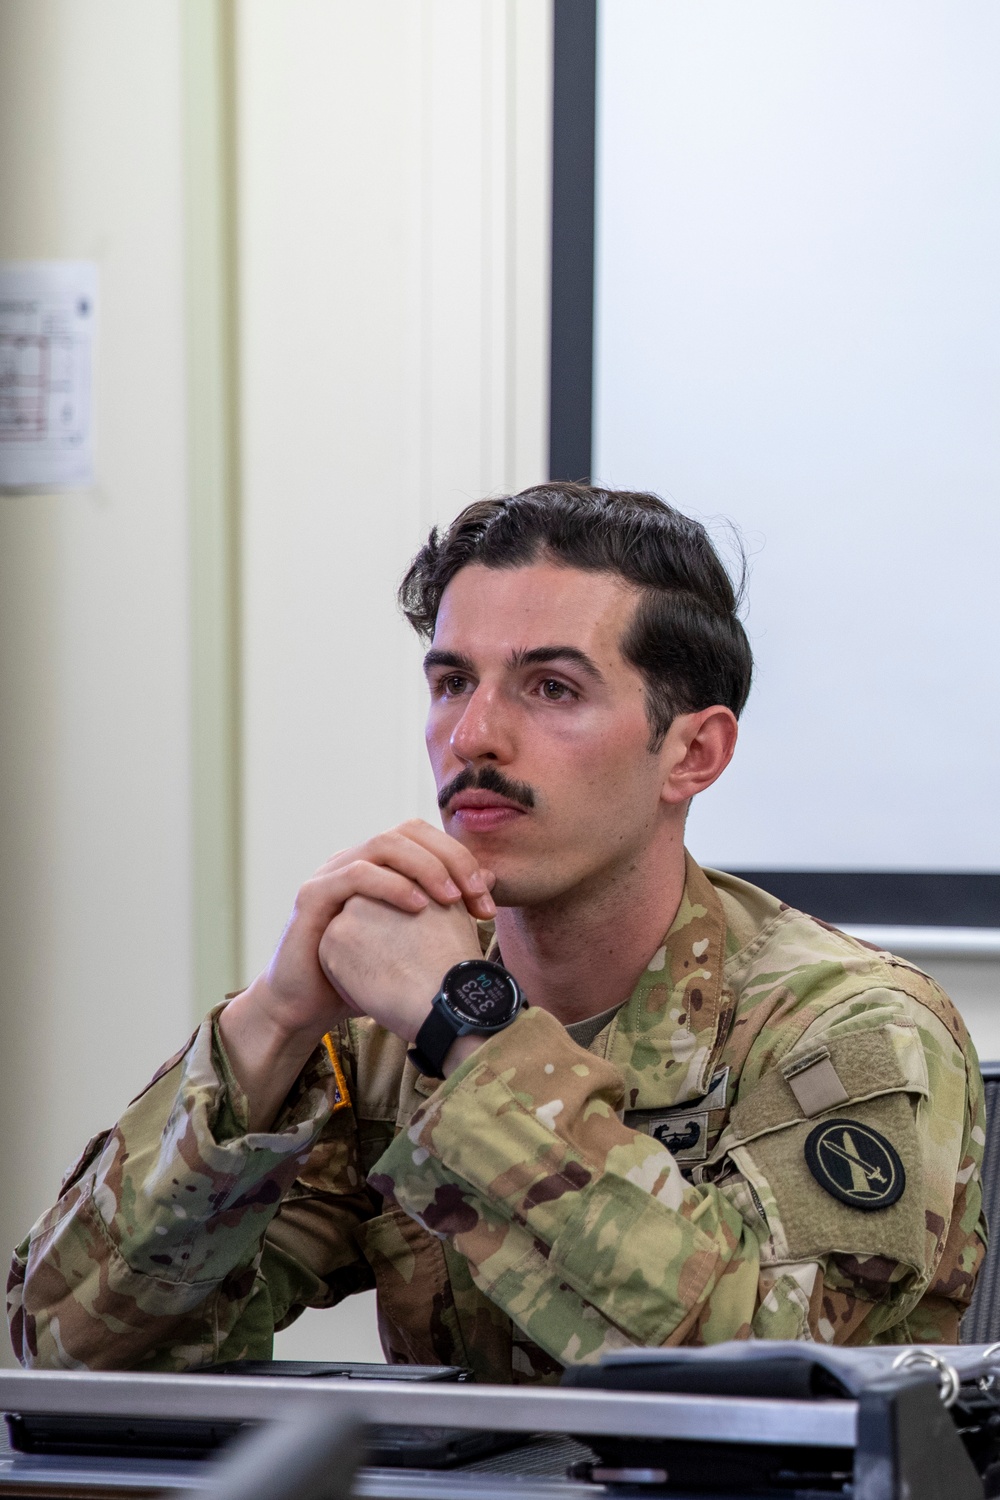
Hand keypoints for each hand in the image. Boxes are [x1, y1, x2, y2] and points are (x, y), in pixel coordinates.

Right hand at [218, 822, 494, 1127]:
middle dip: (451, 859)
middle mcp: (354, 859)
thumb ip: (447, 908)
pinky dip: (391, 885)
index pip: (425, 836)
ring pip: (384, 844)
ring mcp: (331, 873)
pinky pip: (355, 875)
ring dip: (426, 866)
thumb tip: (493, 880)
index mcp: (378, 865)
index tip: (487, 900)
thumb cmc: (362, 974)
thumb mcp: (412, 940)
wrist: (307, 1007)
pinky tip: (418, 906)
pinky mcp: (313, 896)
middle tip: (477, 896)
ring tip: (452, 898)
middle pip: (408, 831)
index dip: (461, 858)